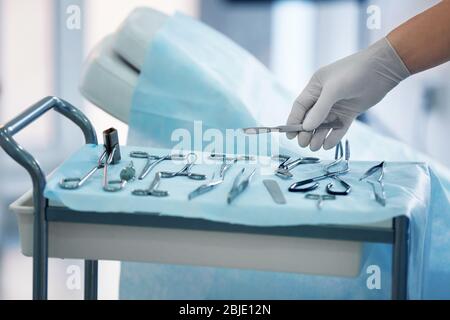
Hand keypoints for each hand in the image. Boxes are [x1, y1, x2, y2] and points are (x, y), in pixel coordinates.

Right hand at [286, 38, 409, 150]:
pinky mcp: (349, 113)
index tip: (289, 135)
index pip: (300, 106)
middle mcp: (324, 97)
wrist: (383, 69)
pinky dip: (333, 136)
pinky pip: (338, 127)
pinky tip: (328, 145)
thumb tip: (305, 127)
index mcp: (315, 87)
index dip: (293, 120)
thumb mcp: (334, 89)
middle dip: (305, 132)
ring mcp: (336, 105)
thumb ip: (319, 109)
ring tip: (315, 147)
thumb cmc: (354, 72)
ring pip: (323, 125)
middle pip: (310, 118)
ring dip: (318, 136)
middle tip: (304, 144)